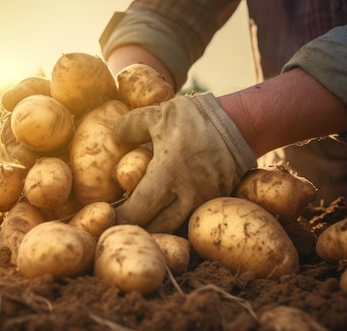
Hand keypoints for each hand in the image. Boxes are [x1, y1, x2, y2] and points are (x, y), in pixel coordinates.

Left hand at [112, 92, 256, 232]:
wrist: (240, 125)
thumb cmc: (196, 119)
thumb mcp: (160, 114)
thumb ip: (131, 125)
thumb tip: (113, 135)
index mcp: (168, 174)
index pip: (137, 211)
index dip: (119, 220)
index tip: (106, 219)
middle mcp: (186, 195)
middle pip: (154, 229)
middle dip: (135, 231)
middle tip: (118, 227)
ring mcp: (203, 203)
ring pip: (174, 230)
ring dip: (156, 231)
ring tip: (139, 227)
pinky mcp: (214, 204)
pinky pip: (190, 222)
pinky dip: (174, 225)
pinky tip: (162, 220)